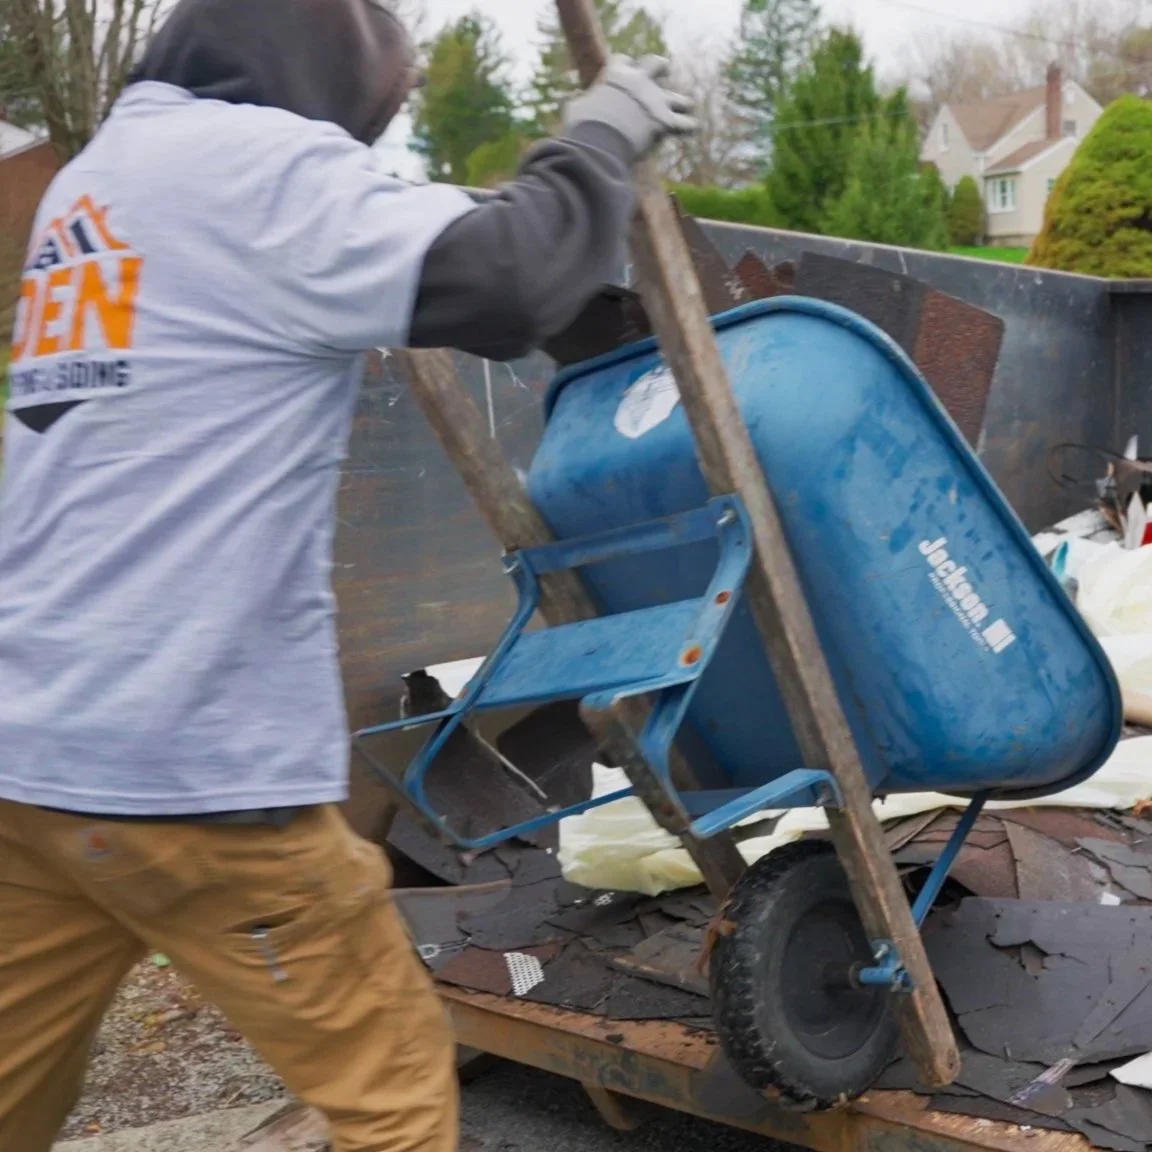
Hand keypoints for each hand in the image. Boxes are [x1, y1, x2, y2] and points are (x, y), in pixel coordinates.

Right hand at [562, 54, 696, 160]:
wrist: (598, 143)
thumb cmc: (582, 128)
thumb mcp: (575, 109)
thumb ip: (578, 100)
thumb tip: (573, 97)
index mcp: (616, 75)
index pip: (623, 61)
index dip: (624, 67)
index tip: (622, 77)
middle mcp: (639, 82)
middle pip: (656, 64)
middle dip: (660, 68)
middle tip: (663, 72)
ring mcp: (655, 101)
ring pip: (678, 97)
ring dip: (681, 102)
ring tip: (685, 105)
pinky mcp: (665, 122)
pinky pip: (685, 125)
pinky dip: (689, 126)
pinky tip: (693, 127)